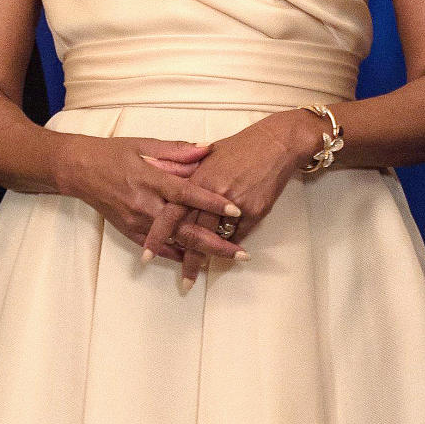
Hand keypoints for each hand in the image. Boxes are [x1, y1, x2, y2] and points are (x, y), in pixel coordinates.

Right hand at [57, 135, 244, 262]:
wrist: (78, 169)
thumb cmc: (112, 153)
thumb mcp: (143, 143)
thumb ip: (177, 150)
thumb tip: (207, 149)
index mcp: (150, 179)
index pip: (187, 193)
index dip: (212, 202)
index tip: (236, 209)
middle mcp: (144, 204)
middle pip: (185, 228)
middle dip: (216, 243)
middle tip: (241, 253)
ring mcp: (136, 222)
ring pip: (174, 243)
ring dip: (201, 254)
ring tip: (227, 259)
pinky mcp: (129, 232)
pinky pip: (158, 248)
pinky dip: (178, 255)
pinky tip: (197, 261)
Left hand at [144, 110, 319, 282]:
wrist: (276, 142)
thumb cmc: (241, 147)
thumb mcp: (208, 155)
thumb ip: (188, 173)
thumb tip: (170, 188)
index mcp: (196, 179)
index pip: (171, 213)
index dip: (157, 235)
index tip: (147, 254)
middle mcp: (212, 194)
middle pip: (192, 233)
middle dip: (185, 260)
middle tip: (180, 281)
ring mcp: (234, 204)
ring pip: (215, 239)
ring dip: (207, 259)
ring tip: (194, 277)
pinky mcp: (254, 211)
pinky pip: (239, 235)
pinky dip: (231, 244)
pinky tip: (229, 253)